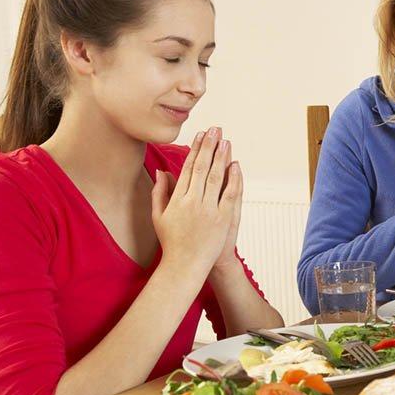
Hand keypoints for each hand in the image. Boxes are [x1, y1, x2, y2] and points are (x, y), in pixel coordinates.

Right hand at [151, 127, 240, 275]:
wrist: (186, 265)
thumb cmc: (171, 241)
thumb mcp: (158, 216)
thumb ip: (159, 192)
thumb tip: (161, 170)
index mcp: (177, 199)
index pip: (188, 168)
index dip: (195, 150)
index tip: (200, 135)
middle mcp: (193, 202)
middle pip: (203, 168)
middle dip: (209, 146)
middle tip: (215, 129)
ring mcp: (209, 210)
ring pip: (216, 177)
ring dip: (221, 157)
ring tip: (225, 140)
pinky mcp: (223, 218)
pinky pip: (230, 194)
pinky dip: (233, 178)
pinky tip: (236, 165)